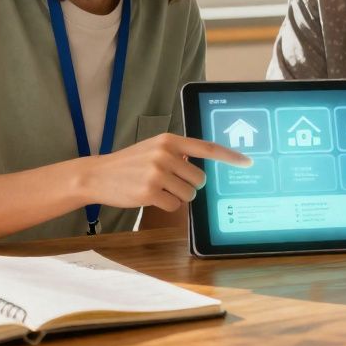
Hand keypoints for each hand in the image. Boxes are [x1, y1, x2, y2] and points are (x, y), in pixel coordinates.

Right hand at [86, 134, 251, 212]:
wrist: (97, 175)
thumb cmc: (129, 164)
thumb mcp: (153, 149)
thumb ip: (177, 153)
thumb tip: (201, 167)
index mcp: (168, 140)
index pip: (207, 148)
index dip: (230, 156)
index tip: (247, 162)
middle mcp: (165, 154)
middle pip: (200, 179)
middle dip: (189, 185)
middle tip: (170, 182)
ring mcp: (157, 173)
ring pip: (188, 194)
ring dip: (177, 196)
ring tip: (157, 188)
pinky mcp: (149, 192)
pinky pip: (174, 205)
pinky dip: (165, 205)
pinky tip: (149, 196)